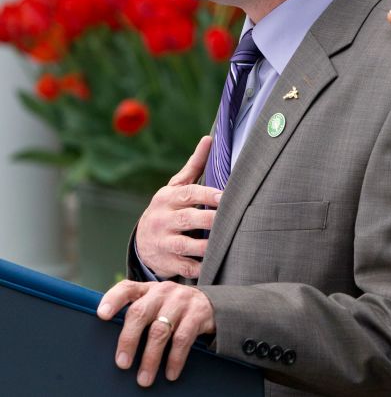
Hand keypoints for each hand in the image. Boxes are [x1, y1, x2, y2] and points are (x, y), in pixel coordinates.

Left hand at [98, 280, 215, 386]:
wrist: (212, 303)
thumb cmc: (173, 308)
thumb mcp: (156, 303)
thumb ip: (138, 312)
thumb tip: (111, 344)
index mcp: (148, 289)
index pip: (127, 288)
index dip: (113, 300)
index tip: (102, 315)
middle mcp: (163, 292)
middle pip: (140, 313)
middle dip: (128, 340)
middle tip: (122, 364)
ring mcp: (181, 301)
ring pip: (160, 331)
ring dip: (150, 358)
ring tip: (144, 378)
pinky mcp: (198, 314)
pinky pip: (182, 339)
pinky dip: (175, 359)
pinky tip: (170, 373)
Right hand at [135, 135, 222, 278]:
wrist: (141, 242)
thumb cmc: (168, 209)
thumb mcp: (175, 187)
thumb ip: (194, 166)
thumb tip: (209, 139)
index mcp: (167, 199)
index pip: (189, 194)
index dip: (209, 195)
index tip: (227, 196)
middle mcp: (163, 220)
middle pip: (190, 219)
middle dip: (212, 220)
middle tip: (234, 219)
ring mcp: (163, 243)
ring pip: (188, 245)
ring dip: (209, 246)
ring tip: (229, 242)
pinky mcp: (167, 263)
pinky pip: (187, 267)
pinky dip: (202, 267)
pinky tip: (219, 264)